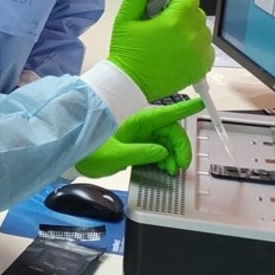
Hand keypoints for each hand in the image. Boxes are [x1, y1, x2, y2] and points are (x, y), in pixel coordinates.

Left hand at [76, 98, 203, 177]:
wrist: (73, 157)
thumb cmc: (89, 152)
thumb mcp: (116, 155)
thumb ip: (141, 153)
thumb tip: (163, 153)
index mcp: (136, 120)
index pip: (166, 113)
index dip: (185, 108)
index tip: (200, 104)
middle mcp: (140, 125)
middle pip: (170, 132)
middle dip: (179, 148)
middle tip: (180, 166)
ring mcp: (138, 135)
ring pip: (166, 142)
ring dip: (172, 156)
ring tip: (170, 170)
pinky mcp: (135, 145)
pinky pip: (157, 150)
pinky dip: (163, 159)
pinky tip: (163, 169)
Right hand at [107, 0, 213, 100]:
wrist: (131, 82)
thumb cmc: (127, 50)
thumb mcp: (125, 19)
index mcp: (175, 20)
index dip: (176, 2)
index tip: (164, 11)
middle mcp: (192, 34)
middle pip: (197, 13)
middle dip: (183, 16)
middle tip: (165, 27)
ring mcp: (199, 51)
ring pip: (203, 31)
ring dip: (191, 32)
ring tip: (172, 42)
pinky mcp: (202, 66)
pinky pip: (207, 48)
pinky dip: (196, 48)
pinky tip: (180, 53)